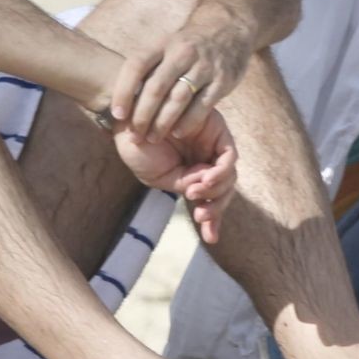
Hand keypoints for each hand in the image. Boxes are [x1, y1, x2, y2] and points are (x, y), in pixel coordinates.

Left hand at [110, 4, 256, 141]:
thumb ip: (147, 68)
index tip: (117, 114)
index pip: (136, 66)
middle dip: (142, 115)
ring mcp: (204, 66)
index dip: (123, 91)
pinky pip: (202, 104)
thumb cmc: (187, 46)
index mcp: (163, 44)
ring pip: (178, 98)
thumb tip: (119, 98)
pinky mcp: (223, 80)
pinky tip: (177, 132)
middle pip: (156, 87)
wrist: (228, 29)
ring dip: (162, 122)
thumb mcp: (166, 46)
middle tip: (134, 135)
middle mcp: (182, 53)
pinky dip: (188, 121)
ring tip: (152, 138)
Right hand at [111, 106, 237, 242]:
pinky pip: (229, 156)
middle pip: (224, 190)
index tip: (210, 238)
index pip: (211, 200)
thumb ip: (185, 185)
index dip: (213, 220)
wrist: (128, 120)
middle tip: (200, 216)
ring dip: (214, 189)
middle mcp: (205, 161)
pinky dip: (220, 171)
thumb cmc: (138, 147)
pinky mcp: (217, 130)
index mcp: (192, 175)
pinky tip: (204, 178)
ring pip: (230, 176)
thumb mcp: (161, 177)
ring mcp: (212, 146)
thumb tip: (205, 194)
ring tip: (193, 192)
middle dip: (216, 207)